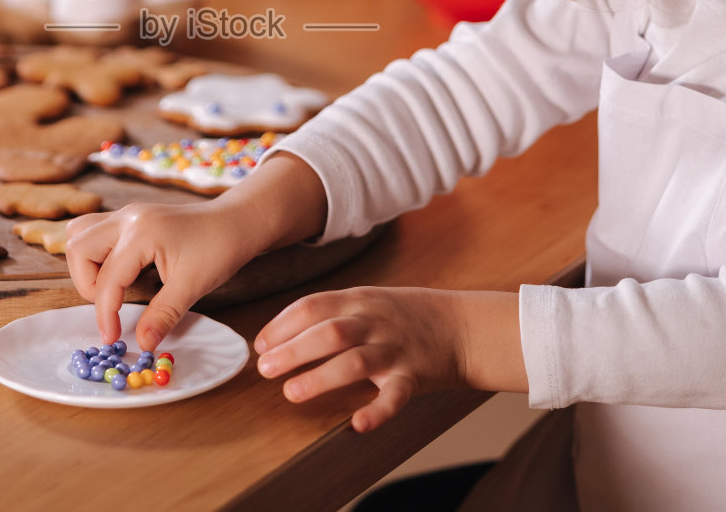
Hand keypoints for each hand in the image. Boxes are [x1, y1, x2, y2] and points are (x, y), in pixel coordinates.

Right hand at [67, 153, 327, 349]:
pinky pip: (93, 229)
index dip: (106, 314)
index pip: (107, 279)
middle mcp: (126, 218)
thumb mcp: (192, 286)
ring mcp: (126, 214)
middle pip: (79, 249)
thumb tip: (142, 344)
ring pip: (81, 234)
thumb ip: (163, 315)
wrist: (237, 221)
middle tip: (113, 305)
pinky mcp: (130, 217)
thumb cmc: (219, 249)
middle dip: (88, 284)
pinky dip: (94, 252)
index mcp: (140, 234)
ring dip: (87, 265)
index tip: (111, 337)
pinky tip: (115, 269)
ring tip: (112, 286)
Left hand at [253, 287, 524, 432]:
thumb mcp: (369, 300)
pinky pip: (395, 395)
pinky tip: (359, 424)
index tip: (260, 345)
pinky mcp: (414, 376)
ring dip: (320, 377)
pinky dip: (377, 411)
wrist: (464, 327)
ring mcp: (395, 349)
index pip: (312, 306)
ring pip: (354, 361)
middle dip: (292, 350)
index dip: (282, 325)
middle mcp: (375, 322)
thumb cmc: (407, 315)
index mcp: (359, 300)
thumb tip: (281, 332)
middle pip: (328, 332)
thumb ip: (332, 312)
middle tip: (265, 370)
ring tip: (292, 393)